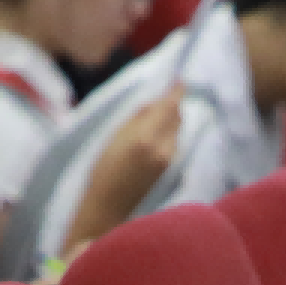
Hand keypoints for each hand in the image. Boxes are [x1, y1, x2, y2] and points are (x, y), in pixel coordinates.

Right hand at [77, 85, 184, 232]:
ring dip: (168, 121)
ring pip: (177, 130)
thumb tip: (157, 101)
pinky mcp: (170, 168)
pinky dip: (167, 135)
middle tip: (156, 102)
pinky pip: (174, 142)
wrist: (109, 204)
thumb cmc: (105, 168)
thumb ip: (139, 117)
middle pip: (177, 117)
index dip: (176, 92)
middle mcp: (162, 148)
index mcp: (146, 137)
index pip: (169, 107)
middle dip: (171, 106)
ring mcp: (168, 159)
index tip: (180, 80)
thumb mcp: (116, 135)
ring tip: (146, 126)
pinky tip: (150, 140)